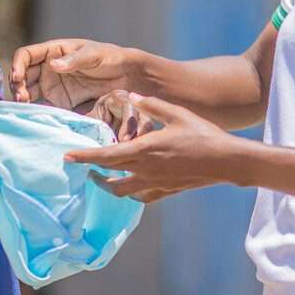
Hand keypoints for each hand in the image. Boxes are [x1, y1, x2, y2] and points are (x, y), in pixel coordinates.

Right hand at [9, 38, 132, 108]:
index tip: (17, 77)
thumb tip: (52, 65)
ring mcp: (51, 85)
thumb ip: (73, 60)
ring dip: (22, 99)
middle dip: (17, 86)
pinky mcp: (59, 101)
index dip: (17, 65)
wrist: (126, 77)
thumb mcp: (93, 55)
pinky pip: (41, 105)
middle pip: (22, 75)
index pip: (25, 55)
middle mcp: (47, 68)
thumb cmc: (109, 57)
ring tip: (24, 107)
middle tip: (21, 98)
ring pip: (27, 91)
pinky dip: (33, 110)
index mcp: (52, 51)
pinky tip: (32, 116)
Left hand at [66, 95, 247, 202]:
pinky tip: (130, 186)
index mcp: (144, 150)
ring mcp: (156, 184)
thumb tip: (133, 97)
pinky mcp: (167, 191)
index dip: (84, 157)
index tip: (67, 156)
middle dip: (91, 171)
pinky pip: (141, 197)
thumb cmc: (203, 134)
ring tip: (101, 177)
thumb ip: (152, 106)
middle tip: (80, 165)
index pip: (106, 156)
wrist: (227, 161)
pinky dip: (130, 192)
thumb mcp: (176, 113)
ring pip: (122, 191)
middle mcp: (146, 170)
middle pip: (109, 176)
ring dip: (108, 185)